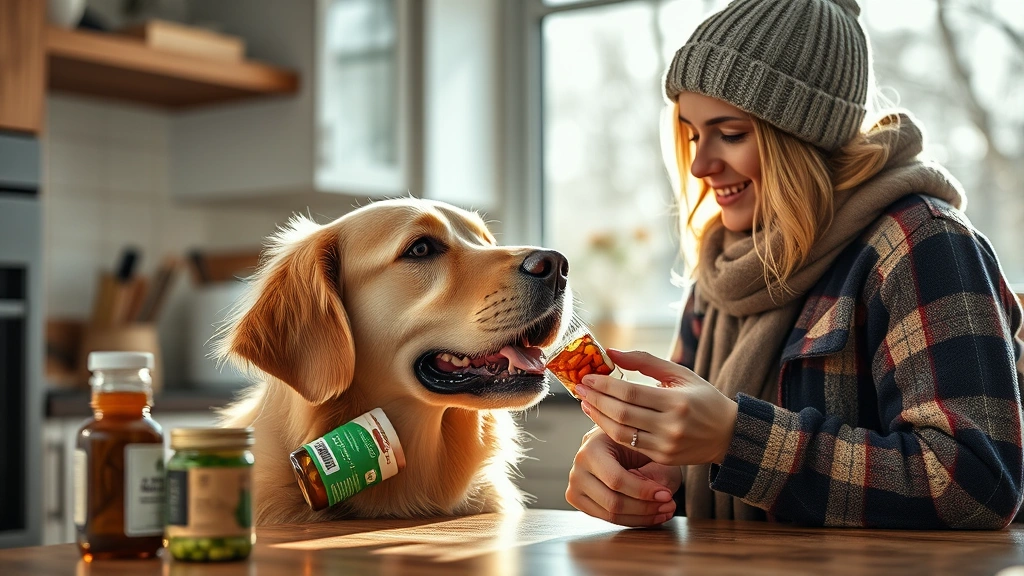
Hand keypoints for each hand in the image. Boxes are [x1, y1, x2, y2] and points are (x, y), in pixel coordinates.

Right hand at [565, 425, 681, 526]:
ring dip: (642, 517)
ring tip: (664, 511)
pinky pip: (607, 518)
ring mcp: (574, 486)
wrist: (617, 443)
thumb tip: (662, 496)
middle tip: (669, 505)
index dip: (643, 491)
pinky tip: (652, 515)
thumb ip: (651, 466)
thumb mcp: (644, 446)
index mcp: (591, 449)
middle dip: (645, 508)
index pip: (616, 480)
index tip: (667, 494)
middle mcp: (577, 468)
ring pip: (610, 515)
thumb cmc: (633, 443)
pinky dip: (632, 520)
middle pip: (613, 502)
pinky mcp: (577, 499)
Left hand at [575, 349, 737, 466]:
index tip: (587, 376)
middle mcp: (671, 425)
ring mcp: (666, 445)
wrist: (728, 435)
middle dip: (596, 398)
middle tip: (580, 387)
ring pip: (621, 432)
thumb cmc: (703, 399)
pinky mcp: (663, 457)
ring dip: (598, 416)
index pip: (631, 393)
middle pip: (622, 412)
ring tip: (586, 402)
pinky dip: (611, 431)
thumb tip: (612, 352)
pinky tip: (601, 418)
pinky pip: (629, 445)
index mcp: (677, 401)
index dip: (605, 385)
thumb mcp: (681, 374)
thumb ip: (645, 362)